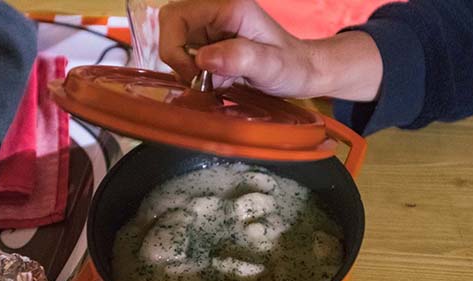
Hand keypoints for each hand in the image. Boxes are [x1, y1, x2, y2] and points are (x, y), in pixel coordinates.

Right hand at [159, 0, 382, 100]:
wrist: (302, 71)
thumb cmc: (292, 66)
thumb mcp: (271, 65)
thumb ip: (239, 58)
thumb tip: (203, 59)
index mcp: (228, 7)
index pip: (175, 17)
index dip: (174, 48)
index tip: (194, 73)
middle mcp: (215, 13)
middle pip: (170, 27)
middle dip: (177, 58)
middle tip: (200, 80)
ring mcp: (211, 29)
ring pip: (176, 44)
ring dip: (187, 70)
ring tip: (215, 82)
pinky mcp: (211, 44)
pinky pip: (186, 57)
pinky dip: (195, 75)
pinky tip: (217, 81)